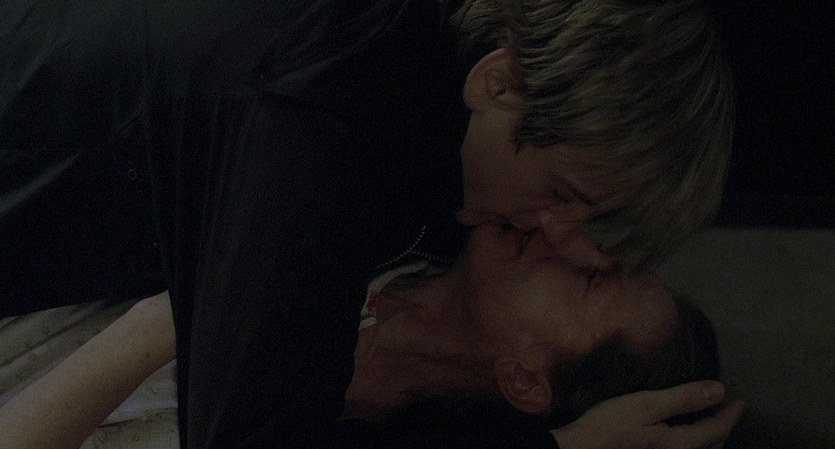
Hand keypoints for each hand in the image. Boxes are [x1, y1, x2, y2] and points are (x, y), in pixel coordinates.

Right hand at [550, 381, 743, 448]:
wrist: (581, 448)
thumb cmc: (610, 424)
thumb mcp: (646, 404)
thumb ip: (683, 398)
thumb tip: (719, 390)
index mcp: (681, 444)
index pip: (717, 429)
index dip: (731, 414)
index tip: (740, 400)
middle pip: (713, 446)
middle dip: (723, 428)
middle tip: (726, 410)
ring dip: (710, 438)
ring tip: (707, 421)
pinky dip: (693, 444)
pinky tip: (681, 434)